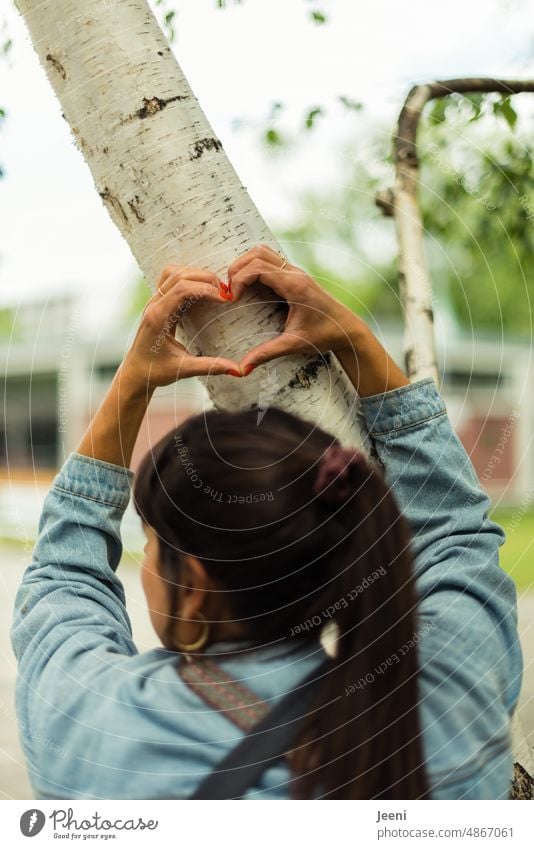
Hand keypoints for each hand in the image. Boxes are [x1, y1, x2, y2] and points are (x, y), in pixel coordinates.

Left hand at [120, 265, 239, 392]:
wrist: (135, 373)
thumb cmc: (155, 371)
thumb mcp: (184, 369)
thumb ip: (211, 366)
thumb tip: (238, 370)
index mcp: (158, 318)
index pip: (183, 290)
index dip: (207, 289)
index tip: (225, 299)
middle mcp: (154, 305)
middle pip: (180, 275)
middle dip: (205, 279)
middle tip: (225, 293)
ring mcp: (154, 301)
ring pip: (173, 272)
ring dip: (196, 275)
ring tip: (214, 289)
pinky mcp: (157, 302)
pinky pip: (170, 279)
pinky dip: (188, 278)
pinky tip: (201, 290)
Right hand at [227, 245, 365, 372]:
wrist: (348, 330)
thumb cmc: (324, 335)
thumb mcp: (293, 345)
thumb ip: (266, 354)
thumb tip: (241, 368)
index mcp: (295, 285)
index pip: (258, 268)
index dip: (239, 279)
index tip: (232, 299)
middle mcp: (295, 273)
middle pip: (257, 253)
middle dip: (237, 268)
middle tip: (229, 291)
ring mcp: (295, 271)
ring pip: (263, 252)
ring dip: (245, 264)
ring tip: (236, 286)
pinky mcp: (295, 275)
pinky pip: (270, 260)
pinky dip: (254, 267)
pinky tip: (249, 287)